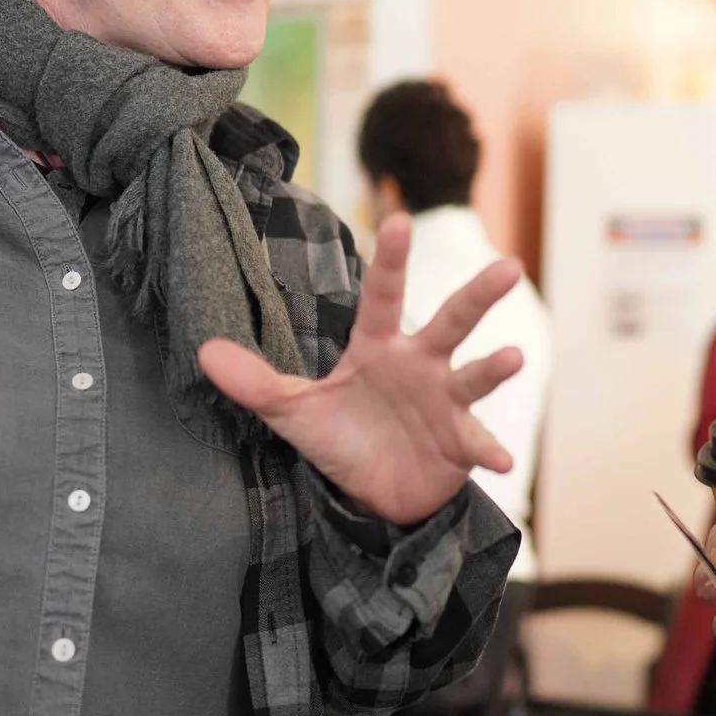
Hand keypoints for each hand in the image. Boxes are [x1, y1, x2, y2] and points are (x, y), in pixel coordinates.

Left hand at [197, 212, 522, 526]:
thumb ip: (255, 383)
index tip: (396, 220)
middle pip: (451, 322)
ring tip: (513, 357)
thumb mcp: (293, 413)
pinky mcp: (459, 444)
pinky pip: (478, 444)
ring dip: (494, 368)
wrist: (375, 495)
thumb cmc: (342, 439)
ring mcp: (445, 403)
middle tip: (508, 266)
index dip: (390, 260)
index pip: (382, 297)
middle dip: (479, 295)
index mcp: (378, 348)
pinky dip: (490, 451)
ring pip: (474, 377)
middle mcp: (420, 366)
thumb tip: (203, 352)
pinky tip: (502, 461)